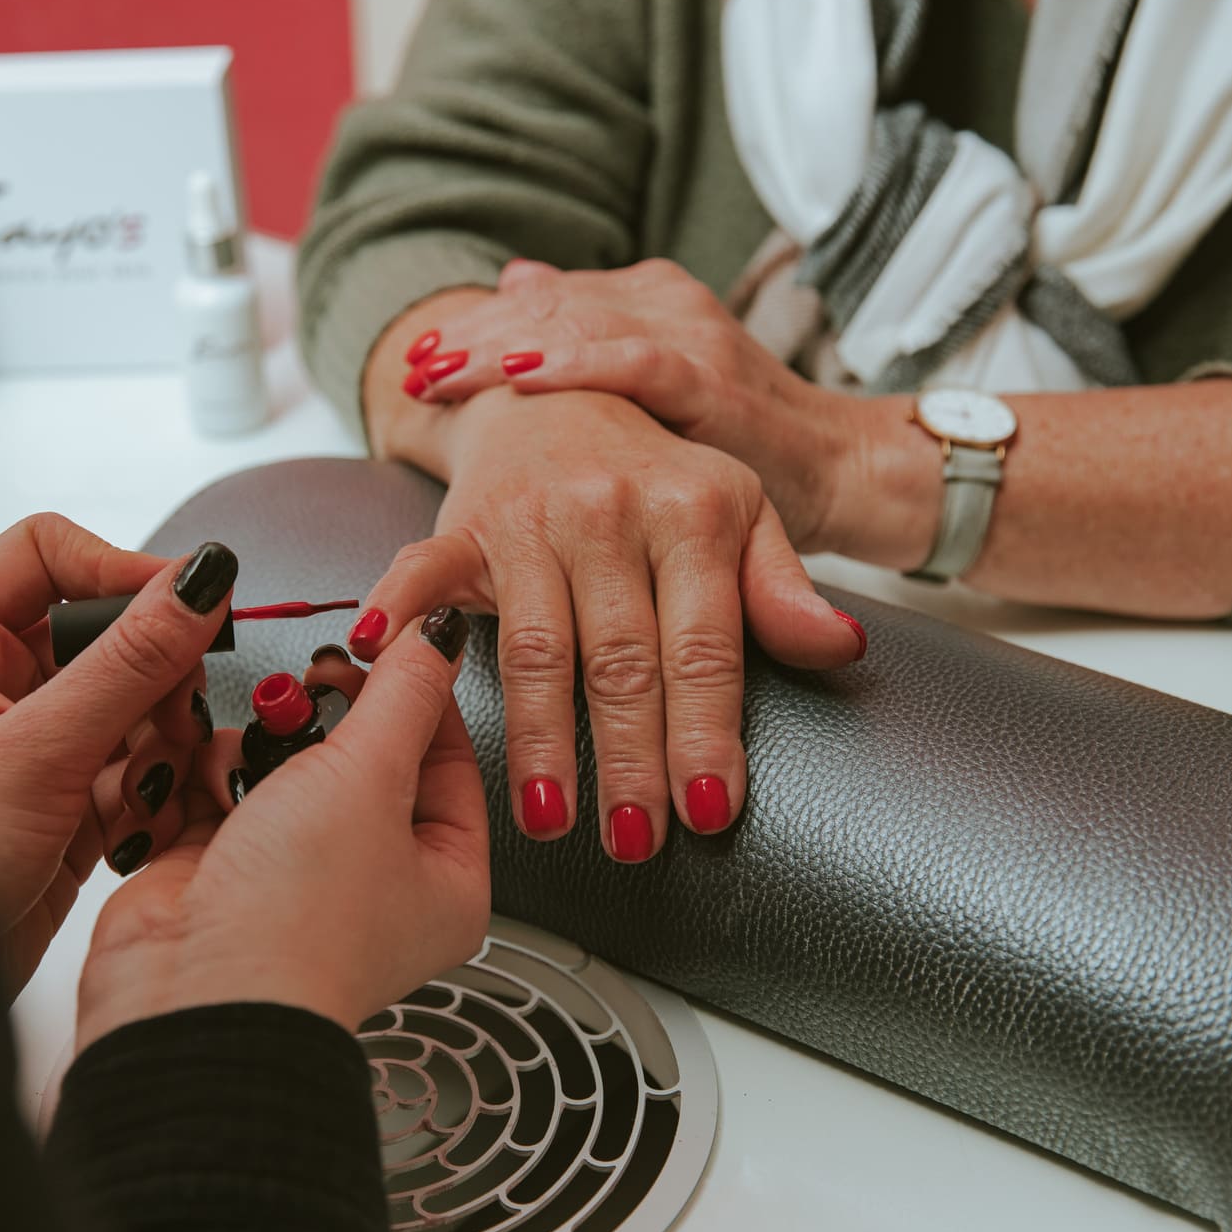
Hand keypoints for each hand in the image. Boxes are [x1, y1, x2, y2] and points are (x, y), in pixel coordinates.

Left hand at [0, 516, 238, 993]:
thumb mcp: (37, 755)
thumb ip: (128, 664)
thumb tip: (196, 583)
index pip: (49, 555)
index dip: (122, 570)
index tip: (189, 606)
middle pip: (109, 632)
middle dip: (158, 674)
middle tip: (180, 715)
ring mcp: (35, 745)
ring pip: (136, 705)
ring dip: (161, 743)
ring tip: (151, 788)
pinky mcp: (67, 803)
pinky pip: (139, 768)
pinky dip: (155, 793)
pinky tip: (142, 827)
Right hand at [74, 608, 488, 1047]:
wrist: (194, 995)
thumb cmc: (298, 925)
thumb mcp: (370, 775)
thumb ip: (405, 691)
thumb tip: (441, 637)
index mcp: (448, 880)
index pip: (451, 758)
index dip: (419, 692)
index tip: (389, 643)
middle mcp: (378, 887)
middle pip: (367, 759)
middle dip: (332, 716)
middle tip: (317, 679)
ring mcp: (298, 881)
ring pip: (291, 771)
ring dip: (269, 744)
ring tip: (263, 733)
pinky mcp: (225, 875)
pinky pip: (227, 793)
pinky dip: (216, 774)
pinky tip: (209, 769)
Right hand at [345, 386, 864, 862]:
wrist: (557, 391)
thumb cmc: (654, 471)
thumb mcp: (739, 513)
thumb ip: (781, 590)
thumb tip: (842, 647)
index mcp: (691, 513)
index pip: (704, 645)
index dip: (706, 731)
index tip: (710, 808)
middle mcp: (610, 512)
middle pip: (622, 661)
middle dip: (630, 760)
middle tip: (637, 840)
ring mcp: (530, 520)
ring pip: (537, 650)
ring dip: (541, 741)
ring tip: (552, 820)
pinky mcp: (463, 527)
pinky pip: (424, 574)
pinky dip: (402, 613)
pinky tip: (388, 660)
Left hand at [400, 258, 861, 549]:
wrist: (840, 468)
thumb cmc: (736, 444)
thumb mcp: (652, 390)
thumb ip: (589, 337)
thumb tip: (516, 280)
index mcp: (646, 303)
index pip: (543, 300)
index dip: (478, 326)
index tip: (418, 361)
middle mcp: (665, 304)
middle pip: (546, 305)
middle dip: (474, 337)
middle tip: (414, 370)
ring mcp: (692, 337)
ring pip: (576, 323)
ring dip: (501, 348)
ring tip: (442, 373)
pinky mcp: (714, 382)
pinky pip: (635, 363)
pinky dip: (574, 366)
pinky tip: (522, 379)